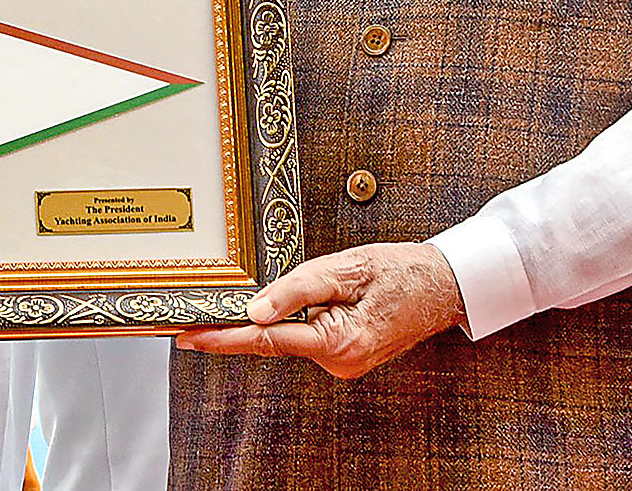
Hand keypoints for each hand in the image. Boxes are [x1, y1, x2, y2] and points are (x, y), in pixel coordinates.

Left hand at [175, 243, 465, 379]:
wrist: (443, 286)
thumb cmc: (399, 272)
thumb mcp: (344, 268)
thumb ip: (296, 290)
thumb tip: (254, 310)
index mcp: (338, 344)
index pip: (266, 340)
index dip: (224, 337)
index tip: (188, 335)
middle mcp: (338, 363)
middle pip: (274, 338)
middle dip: (247, 319)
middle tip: (206, 305)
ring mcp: (342, 363)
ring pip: (291, 335)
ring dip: (280, 312)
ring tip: (309, 284)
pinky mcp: (344, 355)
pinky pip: (307, 334)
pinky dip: (296, 316)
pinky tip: (311, 295)